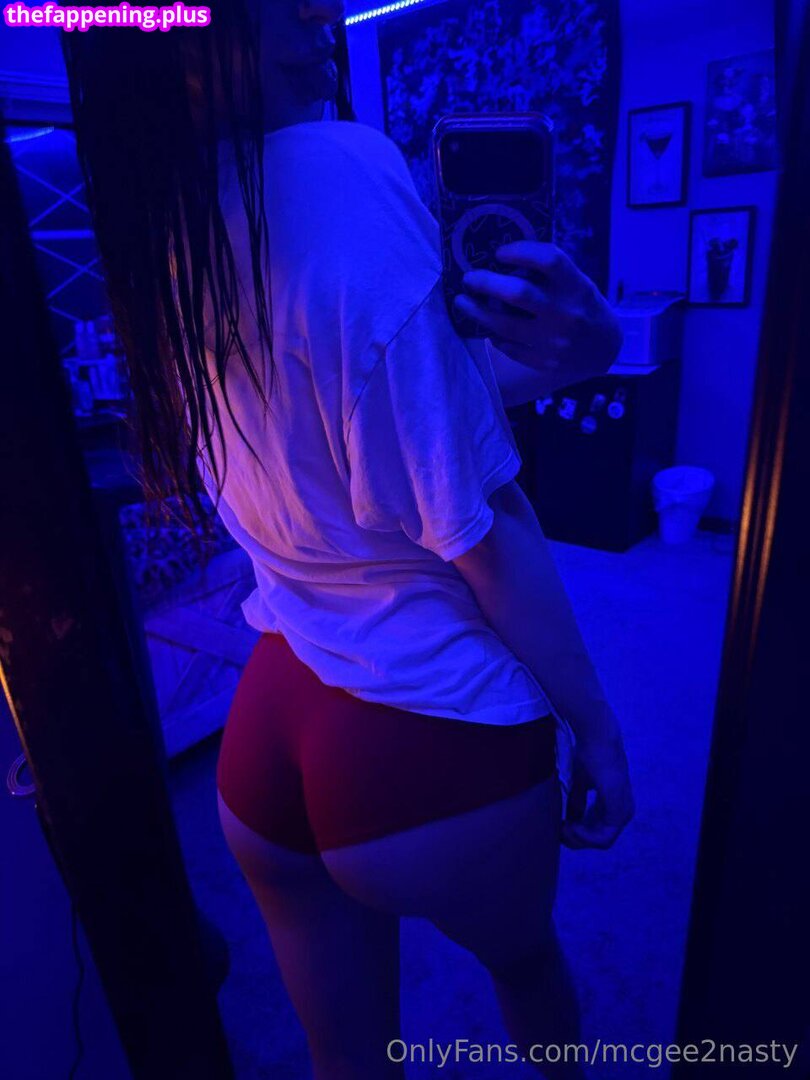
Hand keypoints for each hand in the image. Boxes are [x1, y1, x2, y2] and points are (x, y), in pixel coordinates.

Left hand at [453, 241, 622, 383]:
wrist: (603, 349)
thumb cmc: (583, 306)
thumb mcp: (576, 283)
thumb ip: (548, 273)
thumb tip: (500, 259)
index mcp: (576, 287)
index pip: (548, 261)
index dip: (521, 251)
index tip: (500, 252)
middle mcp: (565, 313)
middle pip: (518, 293)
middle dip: (486, 282)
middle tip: (469, 278)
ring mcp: (553, 341)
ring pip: (503, 324)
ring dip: (476, 311)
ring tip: (462, 302)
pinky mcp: (542, 362)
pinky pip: (507, 346)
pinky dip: (493, 334)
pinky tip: (486, 325)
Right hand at [561, 731, 634, 849]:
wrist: (597, 739)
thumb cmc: (587, 755)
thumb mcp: (578, 783)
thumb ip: (576, 802)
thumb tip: (569, 821)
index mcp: (614, 803)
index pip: (597, 828)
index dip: (576, 831)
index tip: (559, 826)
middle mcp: (622, 810)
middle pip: (598, 838)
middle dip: (576, 838)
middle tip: (558, 830)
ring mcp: (623, 812)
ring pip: (601, 842)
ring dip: (579, 839)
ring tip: (563, 828)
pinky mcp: (619, 813)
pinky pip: (604, 838)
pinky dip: (585, 837)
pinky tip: (571, 826)